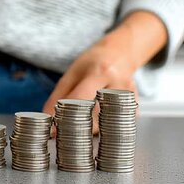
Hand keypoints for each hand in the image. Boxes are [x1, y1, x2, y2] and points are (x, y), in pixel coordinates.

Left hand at [42, 11, 167, 133]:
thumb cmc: (93, 63)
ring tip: (79, 122)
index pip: (81, 100)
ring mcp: (131, 99)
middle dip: (77, 127)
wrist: (120, 55)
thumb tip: (46, 120)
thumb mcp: (71, 74)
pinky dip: (100, 127)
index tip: (52, 128)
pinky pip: (113, 127)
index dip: (64, 116)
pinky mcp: (136, 110)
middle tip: (64, 129)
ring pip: (104, 126)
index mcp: (101, 72)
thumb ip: (57, 97)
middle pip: (94, 117)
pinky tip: (95, 119)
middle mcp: (119, 86)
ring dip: (88, 129)